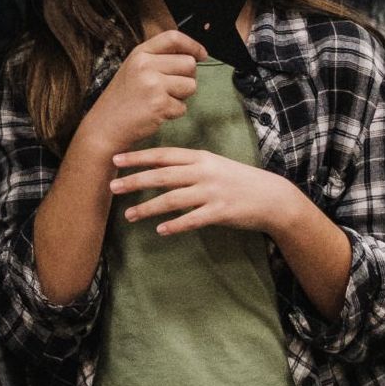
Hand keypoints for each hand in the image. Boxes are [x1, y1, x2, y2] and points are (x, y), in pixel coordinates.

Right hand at [79, 30, 207, 157]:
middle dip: (186, 78)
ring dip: (181, 97)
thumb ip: (158, 59)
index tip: (202, 54)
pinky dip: (173, 113)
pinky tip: (156, 113)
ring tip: (161, 101)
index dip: (193, 45)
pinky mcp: (159, 104)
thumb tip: (193, 56)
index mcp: (140, 53)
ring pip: (191, 85)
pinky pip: (183, 107)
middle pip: (189, 63)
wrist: (104, 126)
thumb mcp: (134, 69)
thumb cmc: (122, 99)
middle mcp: (145, 65)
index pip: (173, 38)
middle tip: (170, 89)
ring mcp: (152, 84)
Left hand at [110, 146, 294, 235]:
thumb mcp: (214, 165)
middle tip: (112, 186)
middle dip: (135, 181)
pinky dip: (175, 225)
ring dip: (148, 208)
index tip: (116, 159)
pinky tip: (160, 231)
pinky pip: (193, 219)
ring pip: (173, 199)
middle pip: (162, 175)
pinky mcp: (221, 212)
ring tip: (128, 215)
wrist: (272, 197)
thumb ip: (189, 166)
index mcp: (200, 158)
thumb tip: (159, 169)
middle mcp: (204, 172)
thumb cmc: (238, 181)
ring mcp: (212, 192)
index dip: (138, 157)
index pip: (163, 155)